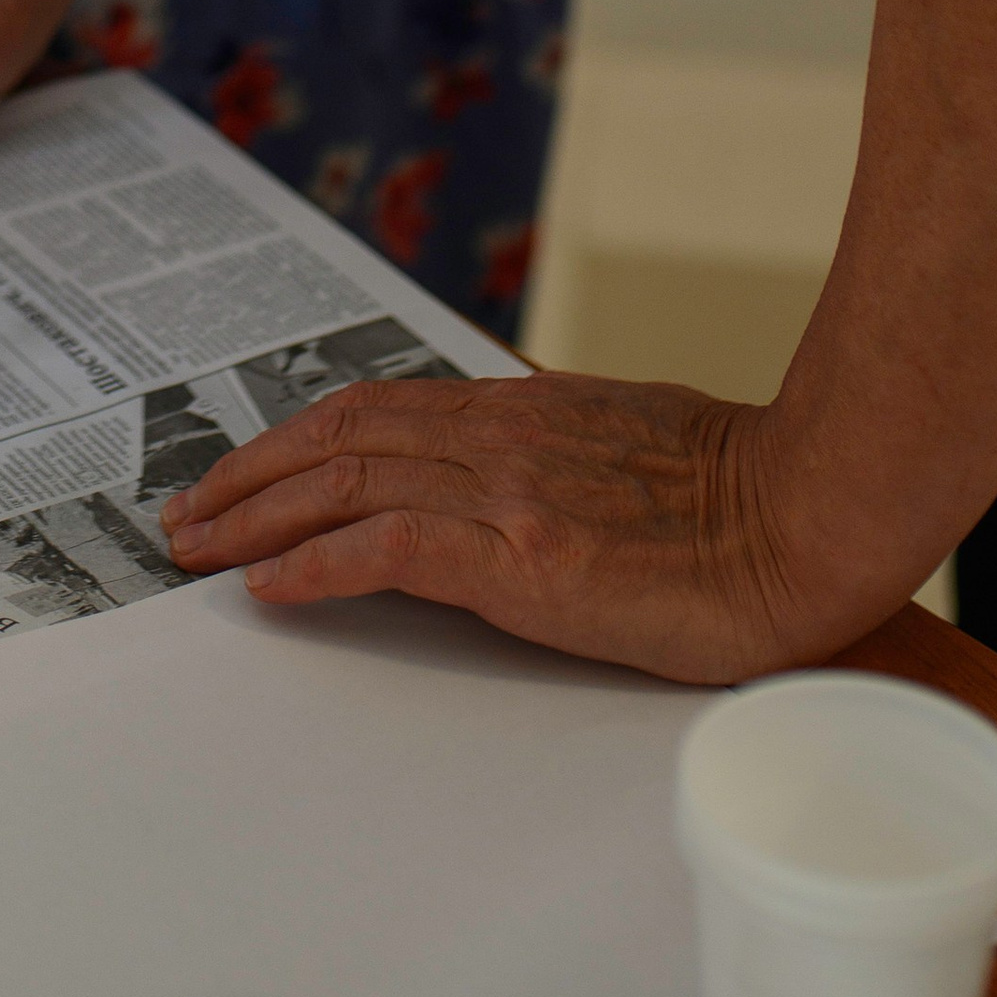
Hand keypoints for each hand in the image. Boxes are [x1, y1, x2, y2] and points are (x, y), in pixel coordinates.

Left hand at [159, 368, 826, 682]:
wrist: (812, 516)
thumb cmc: (746, 490)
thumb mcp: (633, 435)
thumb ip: (560, 438)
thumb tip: (511, 436)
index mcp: (526, 412)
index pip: (376, 411)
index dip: (295, 439)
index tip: (241, 472)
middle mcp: (502, 439)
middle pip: (339, 439)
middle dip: (248, 477)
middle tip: (183, 518)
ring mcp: (510, 494)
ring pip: (346, 484)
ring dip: (257, 519)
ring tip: (198, 551)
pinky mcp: (525, 558)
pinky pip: (389, 547)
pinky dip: (316, 560)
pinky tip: (269, 585)